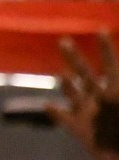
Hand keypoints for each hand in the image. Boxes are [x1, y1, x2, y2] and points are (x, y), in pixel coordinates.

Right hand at [50, 32, 118, 159]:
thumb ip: (118, 98)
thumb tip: (100, 93)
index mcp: (116, 93)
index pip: (111, 66)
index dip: (105, 49)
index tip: (100, 30)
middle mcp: (99, 99)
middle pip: (85, 74)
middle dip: (74, 57)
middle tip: (64, 41)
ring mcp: (87, 113)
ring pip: (73, 92)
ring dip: (65, 82)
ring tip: (60, 73)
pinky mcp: (77, 128)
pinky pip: (63, 117)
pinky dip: (55, 111)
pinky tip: (48, 105)